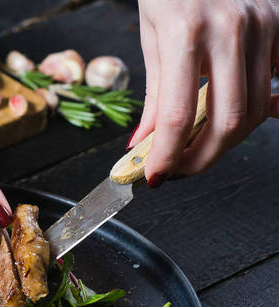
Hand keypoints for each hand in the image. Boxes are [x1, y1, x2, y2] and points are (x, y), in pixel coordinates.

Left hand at [130, 0, 278, 185]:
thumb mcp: (151, 36)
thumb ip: (154, 95)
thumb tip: (145, 144)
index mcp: (186, 32)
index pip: (178, 115)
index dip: (167, 155)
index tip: (155, 175)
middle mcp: (231, 29)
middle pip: (228, 121)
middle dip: (202, 158)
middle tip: (178, 170)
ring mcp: (263, 25)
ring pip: (255, 109)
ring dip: (225, 141)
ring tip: (196, 147)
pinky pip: (272, 85)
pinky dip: (254, 112)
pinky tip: (232, 120)